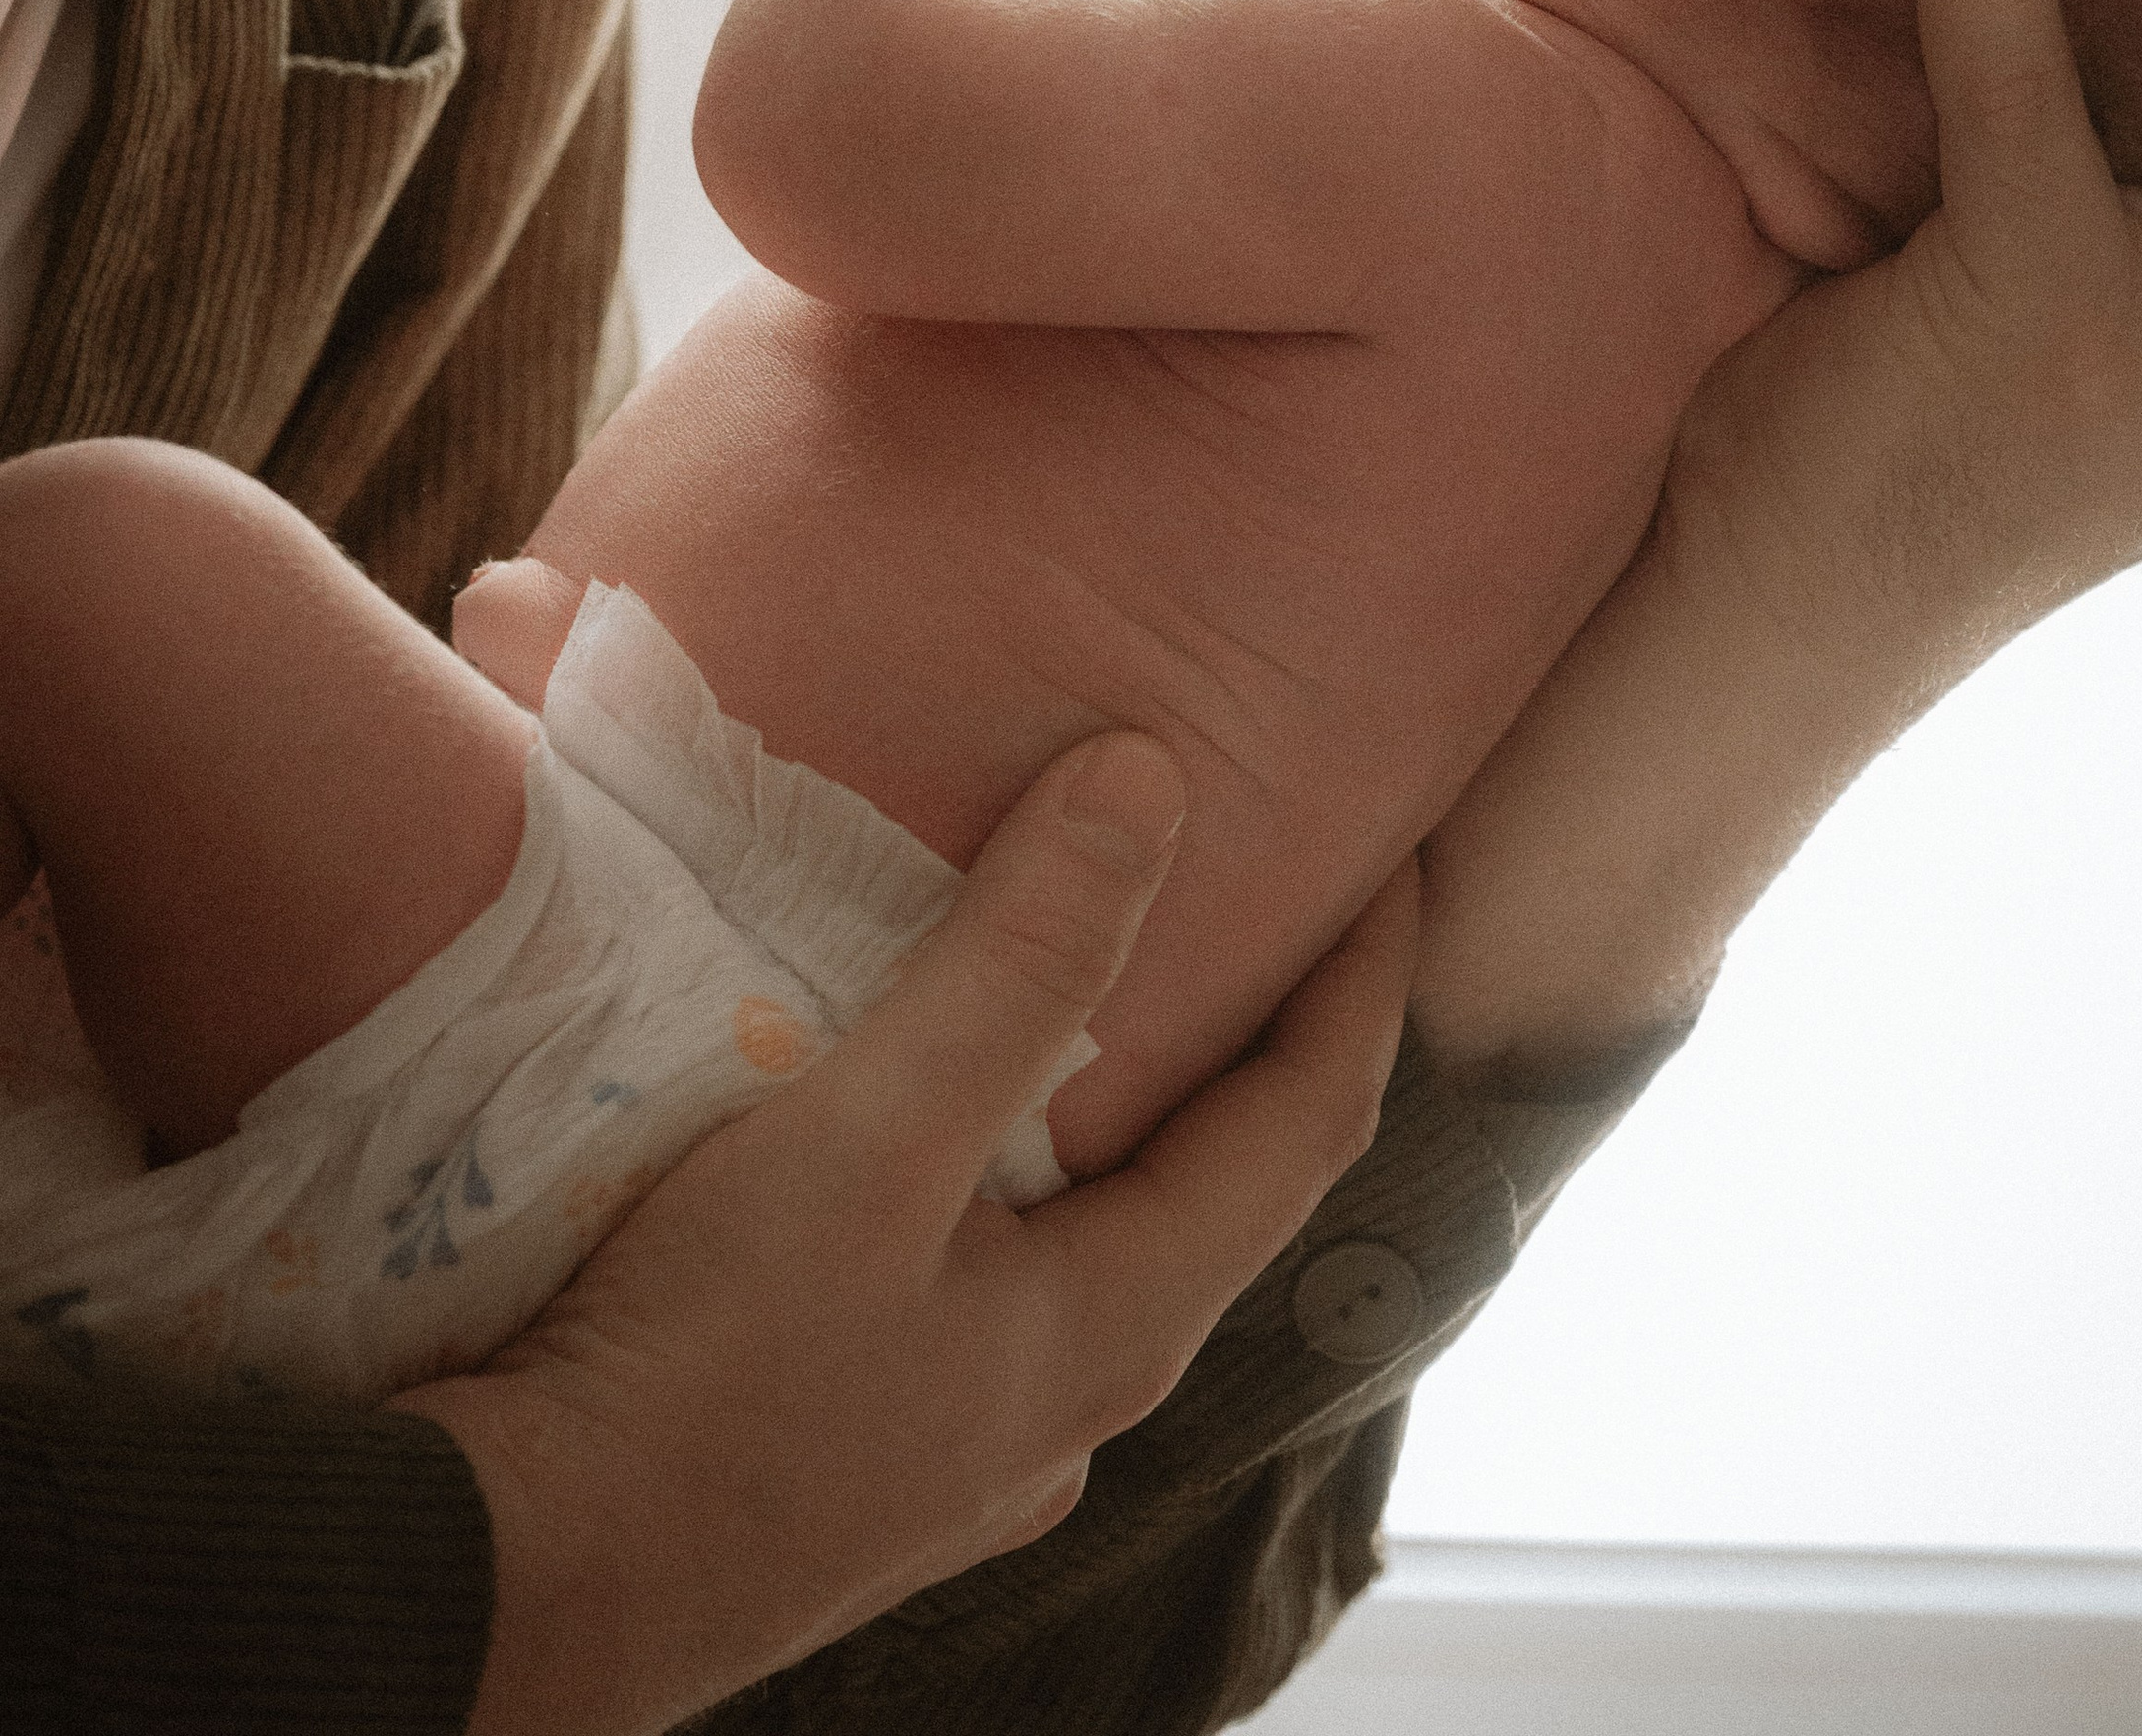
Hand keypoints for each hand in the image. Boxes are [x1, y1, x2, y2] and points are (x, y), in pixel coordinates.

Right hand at [401, 734, 1414, 1735]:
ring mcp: (969, 1445)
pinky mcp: (866, 1456)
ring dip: (1111, 1114)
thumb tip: (1153, 781)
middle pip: (1216, 1182)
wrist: (513, 1593)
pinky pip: (980, 1290)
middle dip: (1248, 1034)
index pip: (1312, 1115)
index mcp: (1120, 1322)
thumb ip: (1018, 963)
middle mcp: (1074, 1400)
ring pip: (1093, 1244)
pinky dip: (997, 1186)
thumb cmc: (703, 1372)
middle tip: (1246, 892)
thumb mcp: (873, 1137)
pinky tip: (926, 1151)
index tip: (1395, 846)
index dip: (1366, 972)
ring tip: (1082, 989)